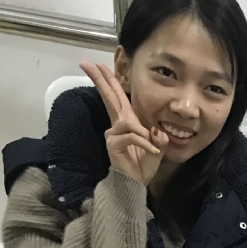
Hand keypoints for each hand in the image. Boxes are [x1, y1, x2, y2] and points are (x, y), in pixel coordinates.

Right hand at [79, 62, 167, 186]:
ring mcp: (113, 134)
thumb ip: (159, 136)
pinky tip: (152, 151)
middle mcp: (118, 125)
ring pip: (127, 122)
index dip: (109, 80)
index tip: (99, 65)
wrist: (137, 183)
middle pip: (109, 97)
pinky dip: (144, 142)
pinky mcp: (113, 144)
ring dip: (142, 133)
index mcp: (127, 121)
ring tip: (153, 145)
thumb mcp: (158, 147)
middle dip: (100, 80)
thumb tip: (155, 131)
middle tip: (87, 63)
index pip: (117, 96)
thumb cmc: (144, 165)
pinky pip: (131, 136)